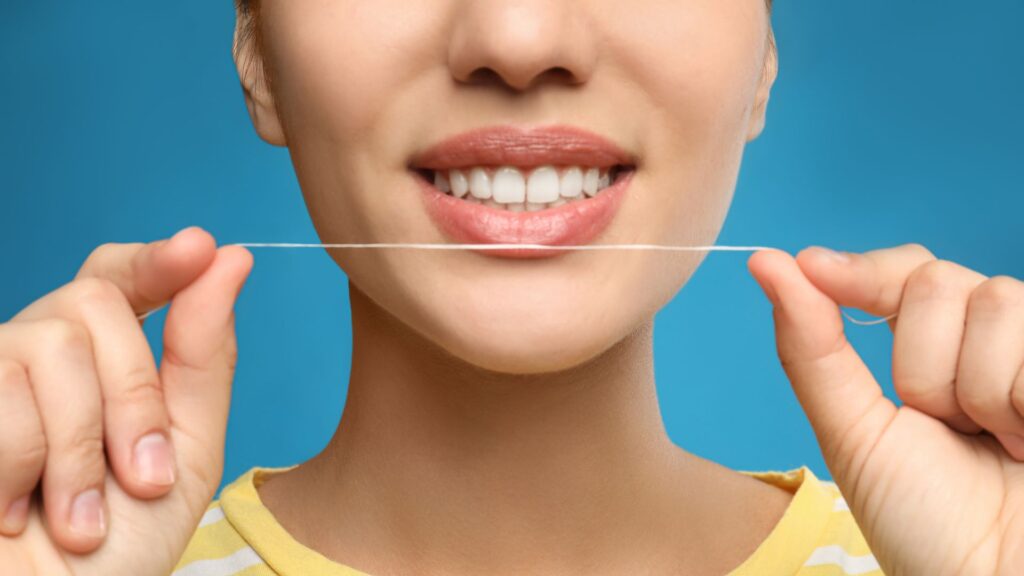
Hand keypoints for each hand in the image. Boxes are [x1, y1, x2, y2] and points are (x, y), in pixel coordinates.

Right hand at [0, 227, 252, 575]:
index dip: (155, 260)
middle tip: (141, 480)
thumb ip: (203, 359)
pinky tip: (14, 515)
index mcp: (97, 364)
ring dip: (82, 450)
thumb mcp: (185, 453)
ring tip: (79, 517)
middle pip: (91, 303)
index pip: (115, 278)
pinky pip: (0, 398)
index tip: (199, 248)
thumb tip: (231, 258)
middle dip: (134, 397)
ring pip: (47, 346)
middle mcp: (34, 359)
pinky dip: (23, 468)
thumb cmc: (116, 550)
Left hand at [748, 245, 1023, 575]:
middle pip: (938, 281)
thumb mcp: (854, 432)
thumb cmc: (924, 523)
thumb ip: (813, 347)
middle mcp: (991, 344)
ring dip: (977, 389)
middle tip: (945, 426)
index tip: (810, 267)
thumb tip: (764, 264)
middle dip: (922, 364)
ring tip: (998, 443)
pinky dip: (1020, 399)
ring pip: (993, 300)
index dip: (861, 270)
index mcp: (937, 354)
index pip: (905, 273)